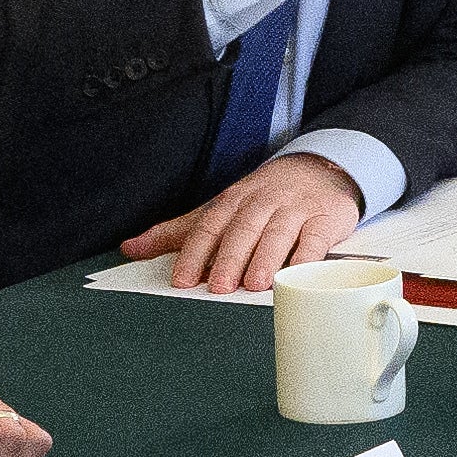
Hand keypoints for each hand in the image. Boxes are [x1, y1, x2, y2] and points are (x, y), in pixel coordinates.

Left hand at [124, 152, 367, 293]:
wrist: (319, 169)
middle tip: (218, 287)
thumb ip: (179, 232)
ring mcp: (295, 209)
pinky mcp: (325, 219)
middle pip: (243, 229)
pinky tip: (299, 275)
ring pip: (278, 233)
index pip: (209, 225)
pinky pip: (316, 238)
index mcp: (233, 200)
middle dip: (229, 258)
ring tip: (255, 285)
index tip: (181, 279)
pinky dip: (308, 258)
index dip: (194, 252)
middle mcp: (262, 202)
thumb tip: (131, 247)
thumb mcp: (220, 209)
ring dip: (266, 259)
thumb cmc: (265, 198)